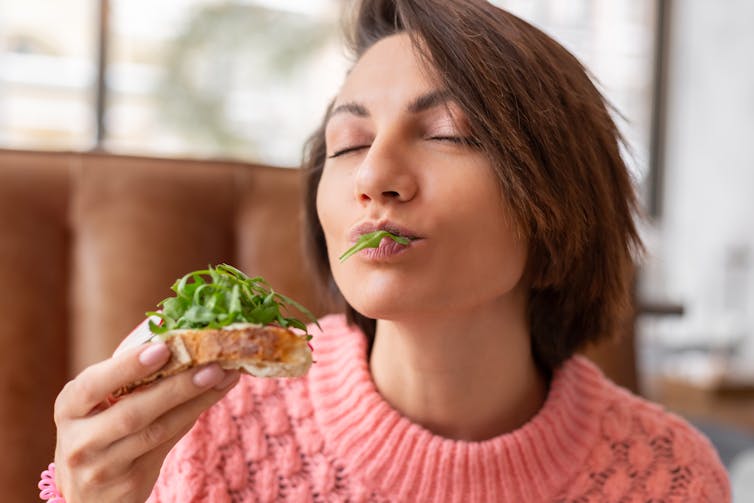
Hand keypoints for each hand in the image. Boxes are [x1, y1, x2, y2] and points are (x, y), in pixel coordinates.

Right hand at [53, 335, 239, 502]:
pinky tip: (215, 394)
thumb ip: (130, 378)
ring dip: (196, 401)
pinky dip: (194, 415)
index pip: (93, 385)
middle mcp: (81, 439)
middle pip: (133, 413)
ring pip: (157, 431)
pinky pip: (168, 444)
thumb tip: (180, 337)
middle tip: (212, 365)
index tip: (163, 347)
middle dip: (177, 387)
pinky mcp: (129, 483)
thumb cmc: (100, 431)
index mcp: (69, 407)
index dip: (128, 366)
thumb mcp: (99, 404)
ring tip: (224, 376)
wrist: (89, 493)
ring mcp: (103, 466)